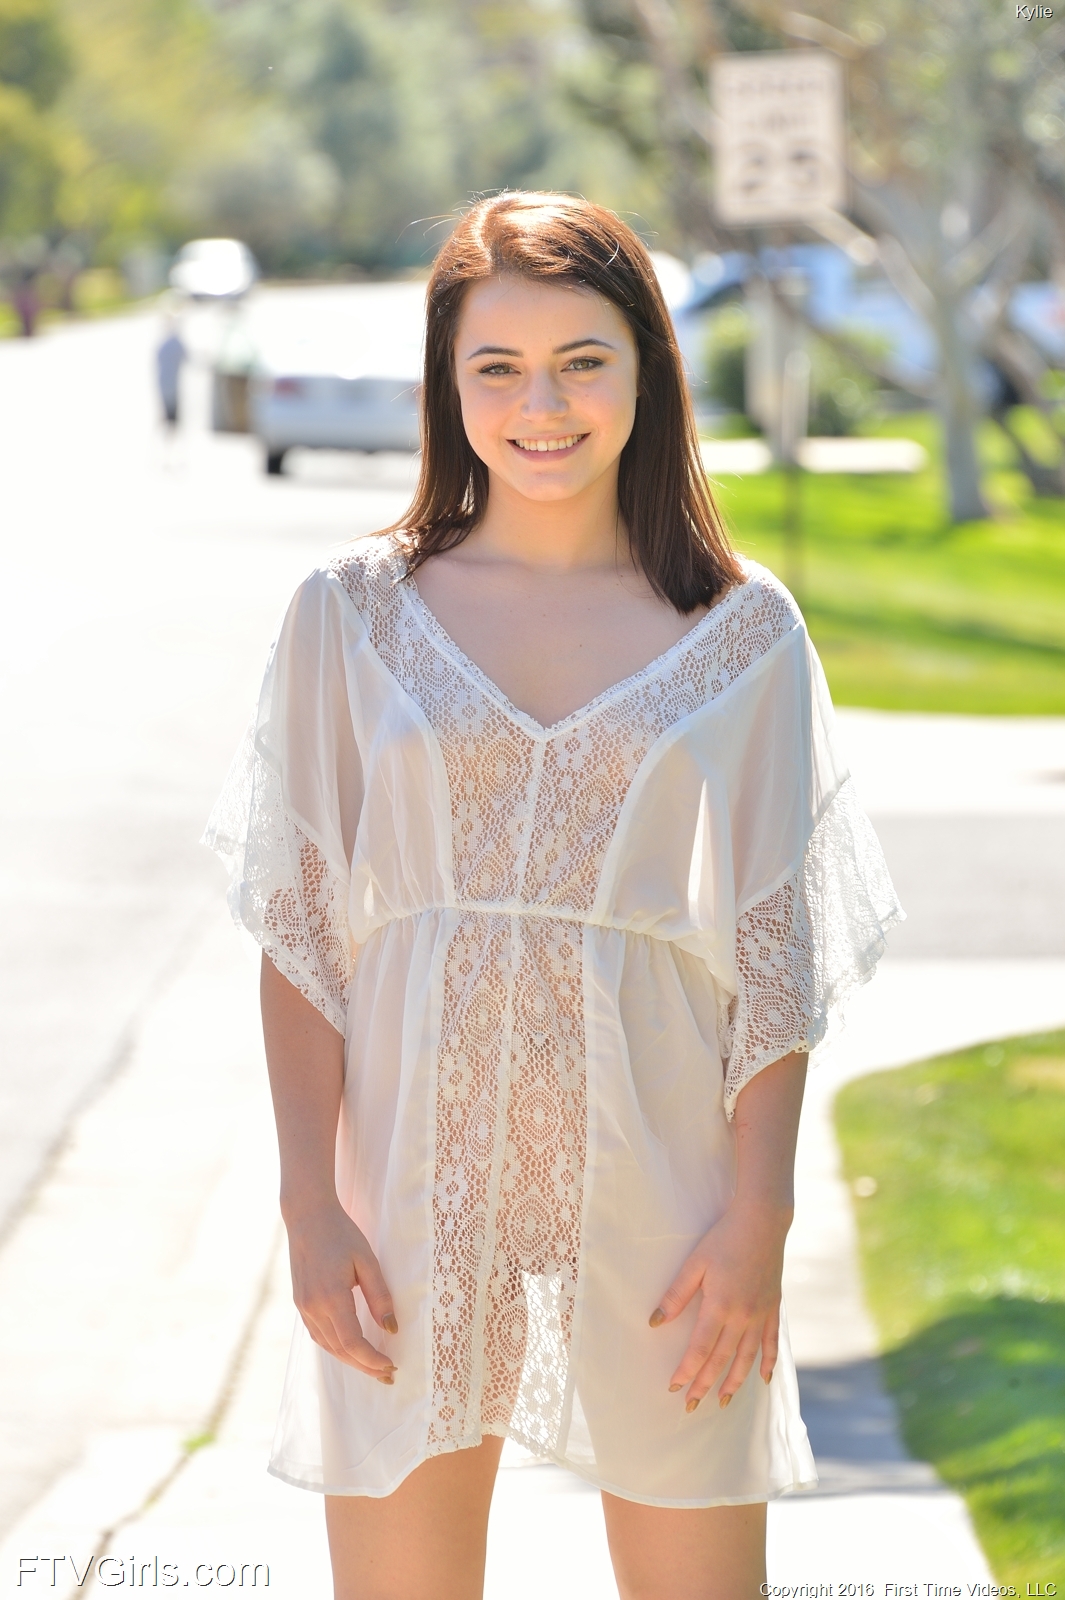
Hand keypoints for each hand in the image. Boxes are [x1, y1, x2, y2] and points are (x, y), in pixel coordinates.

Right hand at [285, 1201, 397, 1381]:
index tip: (392, 1366)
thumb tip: (391, 1329)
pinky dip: (336, 1347)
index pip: (352, 1342)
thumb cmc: (341, 1234)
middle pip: (340, 1350)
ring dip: (350, 1360)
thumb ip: (380, 1296)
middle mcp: (313, 1308)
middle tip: (389, 1376)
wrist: (307, 1216)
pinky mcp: (300, 1304)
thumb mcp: (367, 1261)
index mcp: (330, 1297)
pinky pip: (318, 1335)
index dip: (372, 1359)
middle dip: (365, 1366)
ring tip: (373, 1367)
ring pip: (327, 1346)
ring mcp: (303, 1307)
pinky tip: (351, 1348)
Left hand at [649, 1201, 789, 1410]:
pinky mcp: (774, 1308)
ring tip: (723, 1402)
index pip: (700, 1350)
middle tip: (691, 1406)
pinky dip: (768, 1363)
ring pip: (747, 1358)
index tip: (674, 1388)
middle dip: (705, 1385)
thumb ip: (676, 1294)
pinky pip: (772, 1343)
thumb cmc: (724, 1238)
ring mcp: (761, 1314)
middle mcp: (743, 1317)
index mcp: (720, 1306)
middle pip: (722, 1360)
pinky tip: (764, 1379)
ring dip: (734, 1383)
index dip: (687, 1371)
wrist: (763, 1222)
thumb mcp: (695, 1263)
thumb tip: (655, 1322)